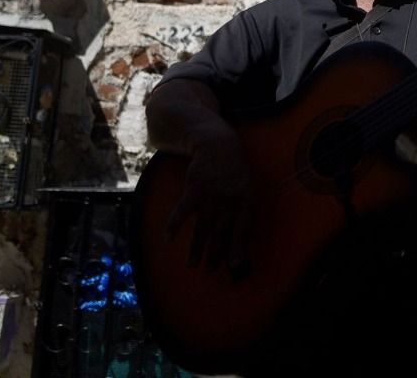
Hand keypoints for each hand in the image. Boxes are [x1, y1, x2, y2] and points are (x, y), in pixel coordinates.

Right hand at [166, 122, 252, 274]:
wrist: (219, 145)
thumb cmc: (235, 172)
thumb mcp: (248, 188)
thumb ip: (244, 211)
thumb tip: (241, 238)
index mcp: (245, 201)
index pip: (242, 230)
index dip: (238, 247)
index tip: (235, 265)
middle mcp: (229, 200)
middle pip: (220, 233)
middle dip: (214, 254)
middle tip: (208, 271)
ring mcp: (211, 195)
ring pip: (203, 227)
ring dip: (196, 248)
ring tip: (192, 265)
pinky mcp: (194, 188)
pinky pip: (183, 210)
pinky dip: (174, 224)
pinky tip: (168, 238)